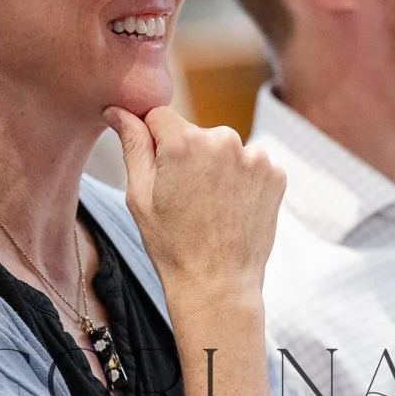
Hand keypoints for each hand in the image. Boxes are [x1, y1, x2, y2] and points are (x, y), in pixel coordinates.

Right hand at [106, 105, 285, 299]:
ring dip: (217, 168)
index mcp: (184, 141)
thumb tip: (118, 110)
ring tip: (210, 207)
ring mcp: (255, 157)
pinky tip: (231, 209)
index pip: (160, 116)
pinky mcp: (276, 174)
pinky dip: (242, 181)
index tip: (158, 168)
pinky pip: (250, 165)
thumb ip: (133, 144)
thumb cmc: (171, 244)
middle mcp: (224, 139)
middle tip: (185, 197)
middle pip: (195, 133)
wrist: (218, 285)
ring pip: (225, 150)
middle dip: (187, 155)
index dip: (154, 140)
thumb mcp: (139, 195)